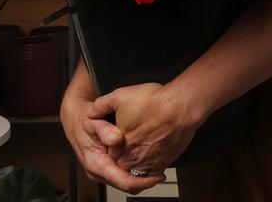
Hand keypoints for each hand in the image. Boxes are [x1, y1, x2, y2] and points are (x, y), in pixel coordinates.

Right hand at [60, 68, 164, 193]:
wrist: (76, 121)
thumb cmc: (84, 121)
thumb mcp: (93, 120)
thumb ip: (104, 130)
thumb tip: (116, 138)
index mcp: (96, 164)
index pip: (123, 182)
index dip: (142, 181)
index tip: (157, 176)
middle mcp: (99, 172)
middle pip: (127, 185)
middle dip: (145, 181)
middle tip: (162, 172)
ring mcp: (103, 172)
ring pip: (126, 181)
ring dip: (141, 176)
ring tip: (157, 166)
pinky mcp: (108, 168)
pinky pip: (124, 175)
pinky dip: (135, 170)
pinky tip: (146, 161)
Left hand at [88, 82, 202, 175]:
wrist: (180, 107)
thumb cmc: (153, 101)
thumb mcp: (120, 96)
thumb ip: (101, 105)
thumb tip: (91, 112)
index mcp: (119, 144)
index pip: (109, 155)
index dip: (111, 147)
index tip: (116, 141)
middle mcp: (132, 157)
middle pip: (121, 165)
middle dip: (122, 158)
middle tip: (127, 147)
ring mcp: (149, 161)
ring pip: (137, 172)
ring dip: (136, 164)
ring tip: (140, 152)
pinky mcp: (164, 162)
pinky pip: (153, 174)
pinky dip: (151, 169)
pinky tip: (152, 158)